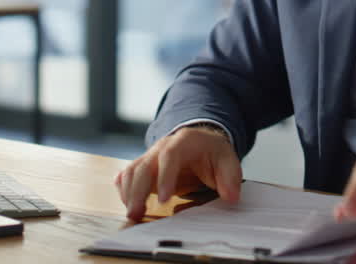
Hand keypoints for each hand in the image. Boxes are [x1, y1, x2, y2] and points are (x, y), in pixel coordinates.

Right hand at [113, 125, 241, 220]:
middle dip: (138, 190)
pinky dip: (124, 189)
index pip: (169, 156)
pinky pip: (127, 175)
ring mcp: (150, 156)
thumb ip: (230, 177)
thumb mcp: (227, 160)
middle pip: (143, 165)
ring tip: (132, 215)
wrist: (199, 140)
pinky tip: (127, 204)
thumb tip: (231, 196)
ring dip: (128, 193)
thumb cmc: (211, 151)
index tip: (164, 199)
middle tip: (137, 213)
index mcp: (183, 142)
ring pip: (132, 171)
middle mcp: (161, 147)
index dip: (164, 177)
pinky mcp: (143, 167)